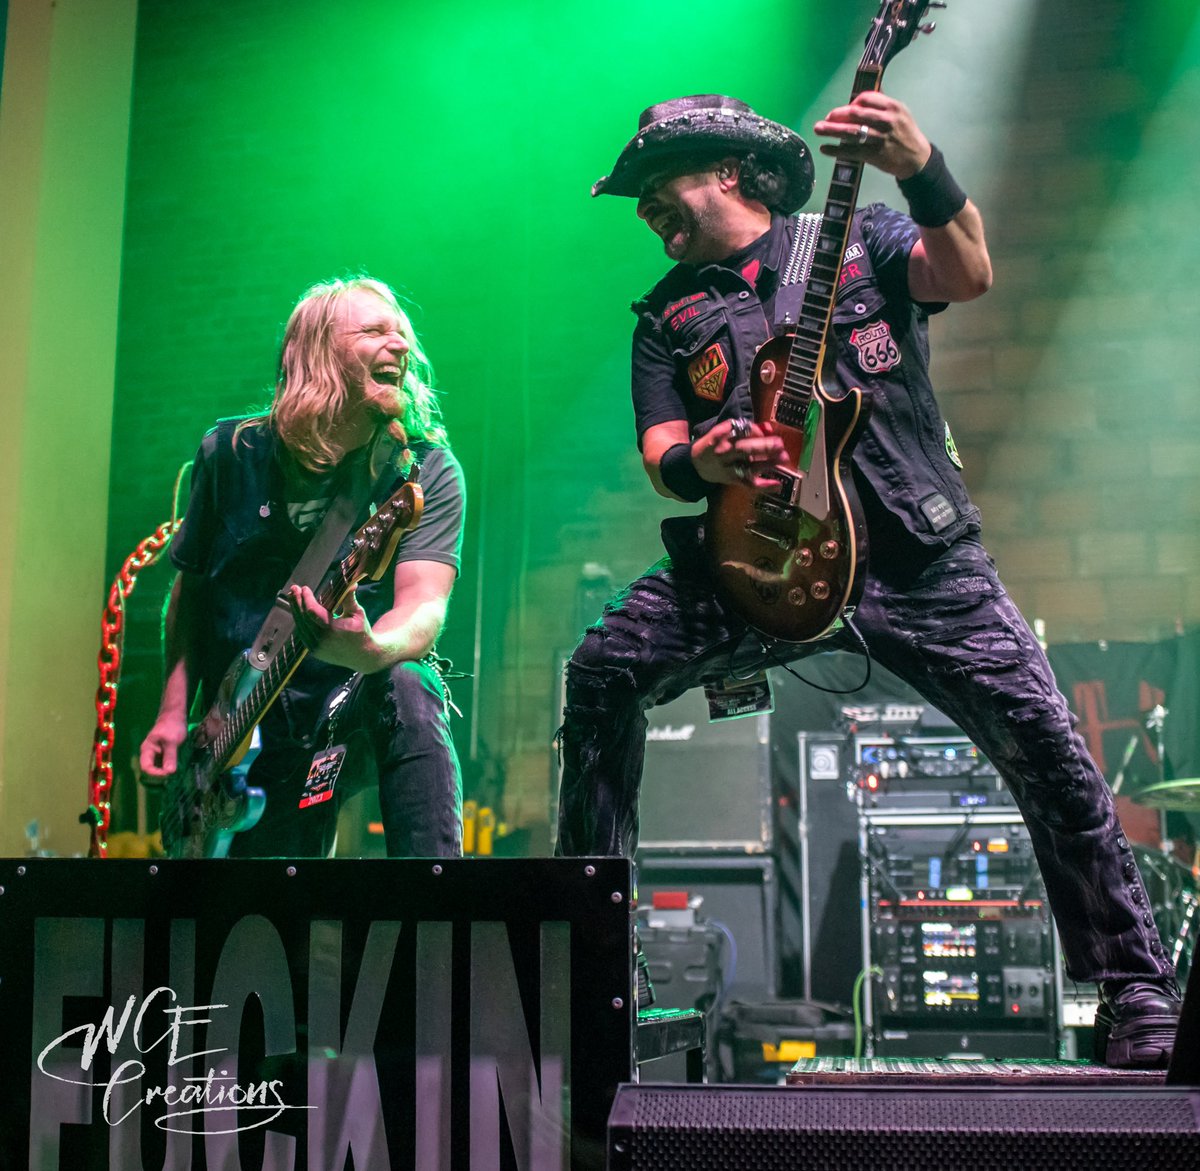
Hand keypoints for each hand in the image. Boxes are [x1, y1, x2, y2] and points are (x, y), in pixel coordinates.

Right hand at [140, 714, 188, 777]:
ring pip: (157, 768)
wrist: (175, 715)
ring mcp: (156, 754)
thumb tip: (169, 772)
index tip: (168, 774)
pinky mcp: (163, 754)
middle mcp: (149, 753)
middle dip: (160, 775)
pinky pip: (163, 764)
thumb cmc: (172, 726)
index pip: (146, 767)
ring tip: (175, 775)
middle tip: (172, 777)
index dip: (156, 773)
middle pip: (150, 769)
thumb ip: (170, 756)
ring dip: (165, 772)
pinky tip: (176, 769)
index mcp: (147, 750)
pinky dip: (168, 767)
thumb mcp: (172, 741)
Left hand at [285, 583, 378, 671]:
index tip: (304, 588)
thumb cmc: (361, 632)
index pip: (312, 612)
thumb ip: (350, 598)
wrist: (362, 656)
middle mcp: (322, 640)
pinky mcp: (314, 651)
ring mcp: (317, 647)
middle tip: (294, 588)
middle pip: (303, 618)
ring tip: (293, 597)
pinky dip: (300, 621)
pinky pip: (303, 633)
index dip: (306, 599)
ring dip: (296, 611)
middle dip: (297, 602)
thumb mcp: (357, 614)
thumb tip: (351, 582)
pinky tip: (298, 611)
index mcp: (333, 629)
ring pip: (301, 626)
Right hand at [691, 418, 787, 487]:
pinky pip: (749, 484)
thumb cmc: (716, 444)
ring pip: (749, 466)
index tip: (767, 431)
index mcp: (721, 435)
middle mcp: (724, 452)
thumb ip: (748, 429)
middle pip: (744, 449)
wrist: (696, 464)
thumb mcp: (725, 431)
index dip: (756, 431)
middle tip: (779, 444)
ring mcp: (729, 468)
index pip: (740, 431)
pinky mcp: (733, 480)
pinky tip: (778, 484)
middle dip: (763, 446)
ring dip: (768, 463)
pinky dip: (764, 486)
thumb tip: (768, 428)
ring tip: (784, 458)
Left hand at [813, 91, 930, 178]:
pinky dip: (836, 150)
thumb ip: (881, 105)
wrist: (917, 159)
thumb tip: (858, 101)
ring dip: (832, 130)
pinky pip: (851, 151)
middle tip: (825, 118)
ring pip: (851, 132)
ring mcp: (880, 139)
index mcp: (892, 107)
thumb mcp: (899, 113)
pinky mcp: (875, 155)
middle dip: (837, 115)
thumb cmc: (905, 133)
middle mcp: (886, 121)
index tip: (844, 110)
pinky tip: (825, 148)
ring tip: (818, 129)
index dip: (852, 103)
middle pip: (856, 114)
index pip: (866, 99)